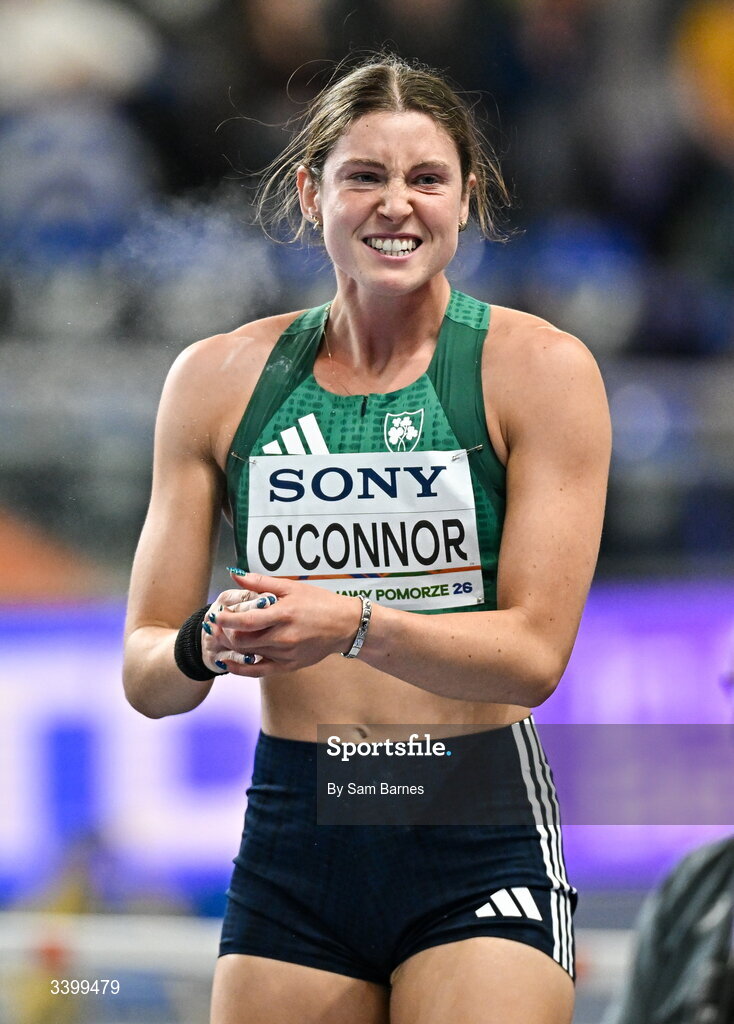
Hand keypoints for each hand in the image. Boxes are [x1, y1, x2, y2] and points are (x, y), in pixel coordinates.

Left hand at [208, 571, 363, 675]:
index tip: (215, 615)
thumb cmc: (320, 603)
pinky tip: (229, 662)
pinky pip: (259, 671)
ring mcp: (286, 654)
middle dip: (224, 634)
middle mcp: (284, 637)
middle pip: (243, 641)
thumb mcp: (292, 587)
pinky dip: (241, 668)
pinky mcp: (289, 666)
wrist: (345, 625)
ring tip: (221, 637)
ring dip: (231, 647)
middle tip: (215, 625)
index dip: (226, 620)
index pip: (246, 621)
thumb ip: (261, 582)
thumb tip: (235, 575)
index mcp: (284, 614)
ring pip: (249, 654)